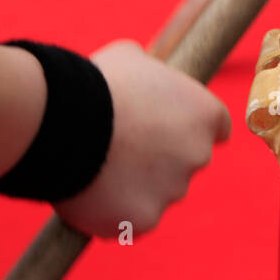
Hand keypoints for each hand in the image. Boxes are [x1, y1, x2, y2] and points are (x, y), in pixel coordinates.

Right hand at [53, 40, 229, 239]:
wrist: (63, 121)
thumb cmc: (96, 82)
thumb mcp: (130, 58)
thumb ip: (150, 73)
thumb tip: (144, 73)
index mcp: (204, 114)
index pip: (216, 128)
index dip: (188, 128)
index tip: (165, 129)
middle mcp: (198, 155)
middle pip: (185, 163)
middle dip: (159, 159)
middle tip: (119, 148)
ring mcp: (173, 191)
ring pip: (157, 194)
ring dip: (134, 186)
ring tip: (95, 167)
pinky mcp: (143, 220)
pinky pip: (130, 221)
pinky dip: (112, 213)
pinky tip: (88, 193)